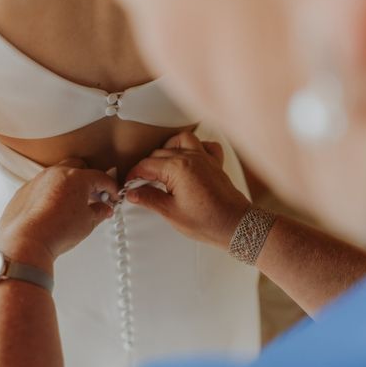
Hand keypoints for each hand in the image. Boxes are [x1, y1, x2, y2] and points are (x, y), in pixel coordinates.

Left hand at [0, 159, 118, 272]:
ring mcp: (37, 181)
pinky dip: (51, 194)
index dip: (110, 187)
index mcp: (75, 178)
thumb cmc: (56, 231)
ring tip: (74, 204)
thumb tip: (102, 209)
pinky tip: (54, 210)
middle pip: (78, 167)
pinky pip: (42, 186)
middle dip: (89, 179)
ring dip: (69, 185)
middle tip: (94, 196)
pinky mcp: (24, 191)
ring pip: (58, 175)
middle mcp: (55, 174)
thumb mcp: (88, 223)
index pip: (100, 177)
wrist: (26, 242)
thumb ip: (99, 212)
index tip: (112, 195)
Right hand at [126, 132, 250, 249]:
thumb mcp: (171, 213)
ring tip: (162, 167)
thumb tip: (133, 193)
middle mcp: (191, 157)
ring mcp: (205, 158)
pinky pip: (205, 145)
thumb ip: (149, 199)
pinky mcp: (215, 163)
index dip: (134, 176)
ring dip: (168, 149)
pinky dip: (196, 147)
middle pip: (159, 154)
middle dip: (147, 167)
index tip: (129, 186)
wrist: (236, 225)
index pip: (146, 165)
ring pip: (180, 140)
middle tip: (141, 185)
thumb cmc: (208, 221)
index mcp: (178, 168)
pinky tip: (189, 159)